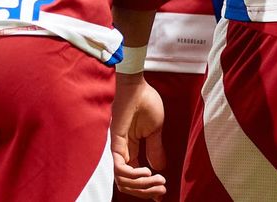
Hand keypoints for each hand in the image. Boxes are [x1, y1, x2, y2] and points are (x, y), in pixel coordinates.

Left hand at [111, 73, 167, 198]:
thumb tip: (160, 167)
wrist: (138, 86)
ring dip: (142, 185)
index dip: (147, 189)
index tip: (160, 197)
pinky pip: (120, 168)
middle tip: (162, 189)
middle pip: (128, 184)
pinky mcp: (115, 143)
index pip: (134, 176)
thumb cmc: (146, 102)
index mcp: (131, 149)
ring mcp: (117, 148)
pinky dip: (134, 175)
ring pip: (122, 180)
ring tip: (157, 179)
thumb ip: (155, 149)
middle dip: (146, 191)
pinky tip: (147, 171)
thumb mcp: (155, 131)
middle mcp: (122, 152)